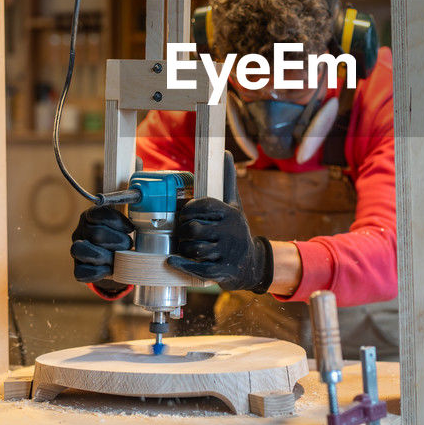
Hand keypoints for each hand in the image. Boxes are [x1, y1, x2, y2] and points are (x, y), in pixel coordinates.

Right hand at [71, 204, 133, 295]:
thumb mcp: (123, 227)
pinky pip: (81, 272)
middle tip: (128, 245)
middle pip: (95, 233)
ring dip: (106, 256)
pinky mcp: (78, 269)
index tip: (130, 228)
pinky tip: (109, 270)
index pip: (98, 213)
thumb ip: (127, 223)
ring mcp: (77, 251)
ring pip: (82, 250)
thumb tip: (143, 224)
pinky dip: (98, 272)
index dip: (116, 221)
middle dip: (117, 241)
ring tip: (118, 259)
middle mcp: (80, 232)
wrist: (114, 263)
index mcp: (90, 217)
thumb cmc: (120, 240)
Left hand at [167, 157, 272, 292]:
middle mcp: (231, 232)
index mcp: (231, 213)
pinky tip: (172, 260)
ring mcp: (227, 253)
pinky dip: (181, 264)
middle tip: (182, 232)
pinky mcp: (222, 271)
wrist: (251, 264)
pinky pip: (196, 267)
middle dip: (183, 231)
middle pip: (194, 228)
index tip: (184, 214)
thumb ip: (228, 181)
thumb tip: (225, 152)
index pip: (203, 205)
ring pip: (193, 248)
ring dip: (183, 248)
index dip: (188, 209)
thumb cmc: (236, 230)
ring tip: (184, 245)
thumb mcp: (235, 206)